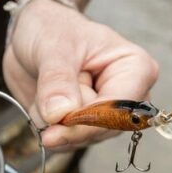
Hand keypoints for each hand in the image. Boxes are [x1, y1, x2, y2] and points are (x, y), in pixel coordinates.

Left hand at [3, 0, 159, 149]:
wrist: (35, 34)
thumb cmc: (54, 29)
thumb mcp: (53, 46)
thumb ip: (57, 79)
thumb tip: (60, 113)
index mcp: (136, 69)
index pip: (120, 109)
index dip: (88, 119)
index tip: (56, 119)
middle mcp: (127, 97)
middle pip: (103, 130)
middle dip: (68, 121)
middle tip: (47, 94)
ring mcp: (106, 115)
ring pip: (82, 139)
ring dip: (54, 122)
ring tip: (47, 90)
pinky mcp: (85, 126)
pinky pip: (66, 143)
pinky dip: (47, 128)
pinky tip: (43, 105)